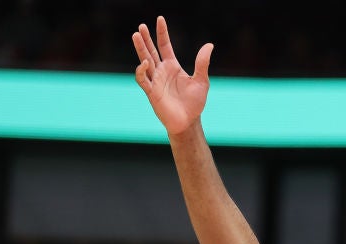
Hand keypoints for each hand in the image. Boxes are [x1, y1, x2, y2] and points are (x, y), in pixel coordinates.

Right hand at [132, 16, 213, 134]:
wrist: (188, 122)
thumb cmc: (194, 103)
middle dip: (146, 39)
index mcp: (173, 67)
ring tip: (136, 35)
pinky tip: (146, 62)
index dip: (162, 33)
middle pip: (151, 51)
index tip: (160, 19)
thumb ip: (202, 63)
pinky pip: (143, 79)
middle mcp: (162, 71)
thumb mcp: (201, 80)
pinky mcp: (152, 92)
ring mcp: (155, 81)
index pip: (165, 45)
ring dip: (140, 49)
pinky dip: (142, 70)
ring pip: (145, 61)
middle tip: (141, 26)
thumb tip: (209, 45)